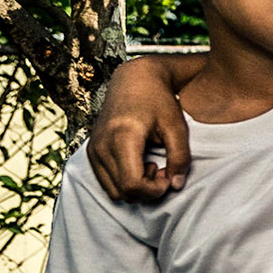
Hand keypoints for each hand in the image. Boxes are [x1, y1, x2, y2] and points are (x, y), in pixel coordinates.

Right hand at [89, 56, 194, 202]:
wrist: (134, 79)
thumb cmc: (159, 101)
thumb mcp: (176, 127)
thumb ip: (180, 158)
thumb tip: (176, 185)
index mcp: (122, 137)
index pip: (132, 185)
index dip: (154, 190)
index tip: (169, 174)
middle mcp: (101, 145)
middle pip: (122, 192)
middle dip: (147, 190)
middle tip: (164, 170)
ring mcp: (93, 149)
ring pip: (113, 191)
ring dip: (136, 188)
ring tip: (154, 166)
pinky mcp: (91, 151)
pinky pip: (106, 181)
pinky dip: (125, 181)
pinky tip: (141, 163)